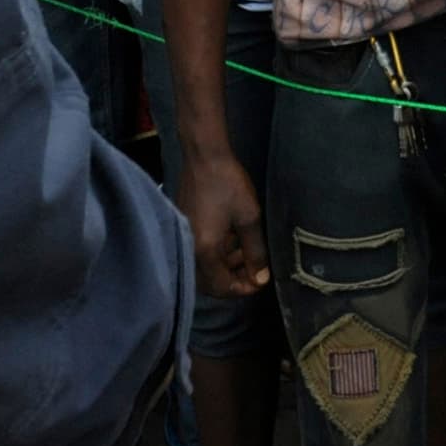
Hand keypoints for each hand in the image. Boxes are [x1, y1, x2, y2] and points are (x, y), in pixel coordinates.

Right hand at [178, 150, 272, 301]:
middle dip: (234, 279)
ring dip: (226, 266)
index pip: (222, 287)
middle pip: (210, 282)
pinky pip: (200, 254)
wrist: (204, 157)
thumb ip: (255, 252)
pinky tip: (232, 240)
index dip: (243, 288)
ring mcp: (185, 239)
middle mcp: (190, 250)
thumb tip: (261, 278)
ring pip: (205, 268)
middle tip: (255, 268)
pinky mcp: (185, 228)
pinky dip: (217, 254)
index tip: (261, 280)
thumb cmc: (228, 184)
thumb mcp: (249, 218)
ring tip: (247, 251)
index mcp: (205, 251)